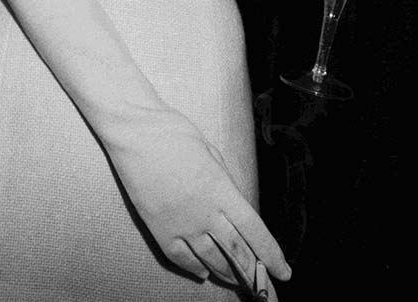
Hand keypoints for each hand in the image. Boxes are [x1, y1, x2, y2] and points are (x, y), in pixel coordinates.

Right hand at [108, 112, 289, 292]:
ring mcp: (180, 223)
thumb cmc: (174, 133)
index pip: (254, 231)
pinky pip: (181, 258)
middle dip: (254, 274)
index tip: (283, 270)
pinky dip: (195, 269)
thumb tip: (235, 205)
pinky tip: (203, 273)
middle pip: (236, 253)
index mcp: (220, 189)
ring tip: (238, 281)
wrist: (135, 131)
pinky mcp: (158, 228)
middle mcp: (203, 211)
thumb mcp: (212, 153)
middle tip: (265, 288)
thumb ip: (226, 183)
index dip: (271, 254)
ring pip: (210, 261)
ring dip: (227, 274)